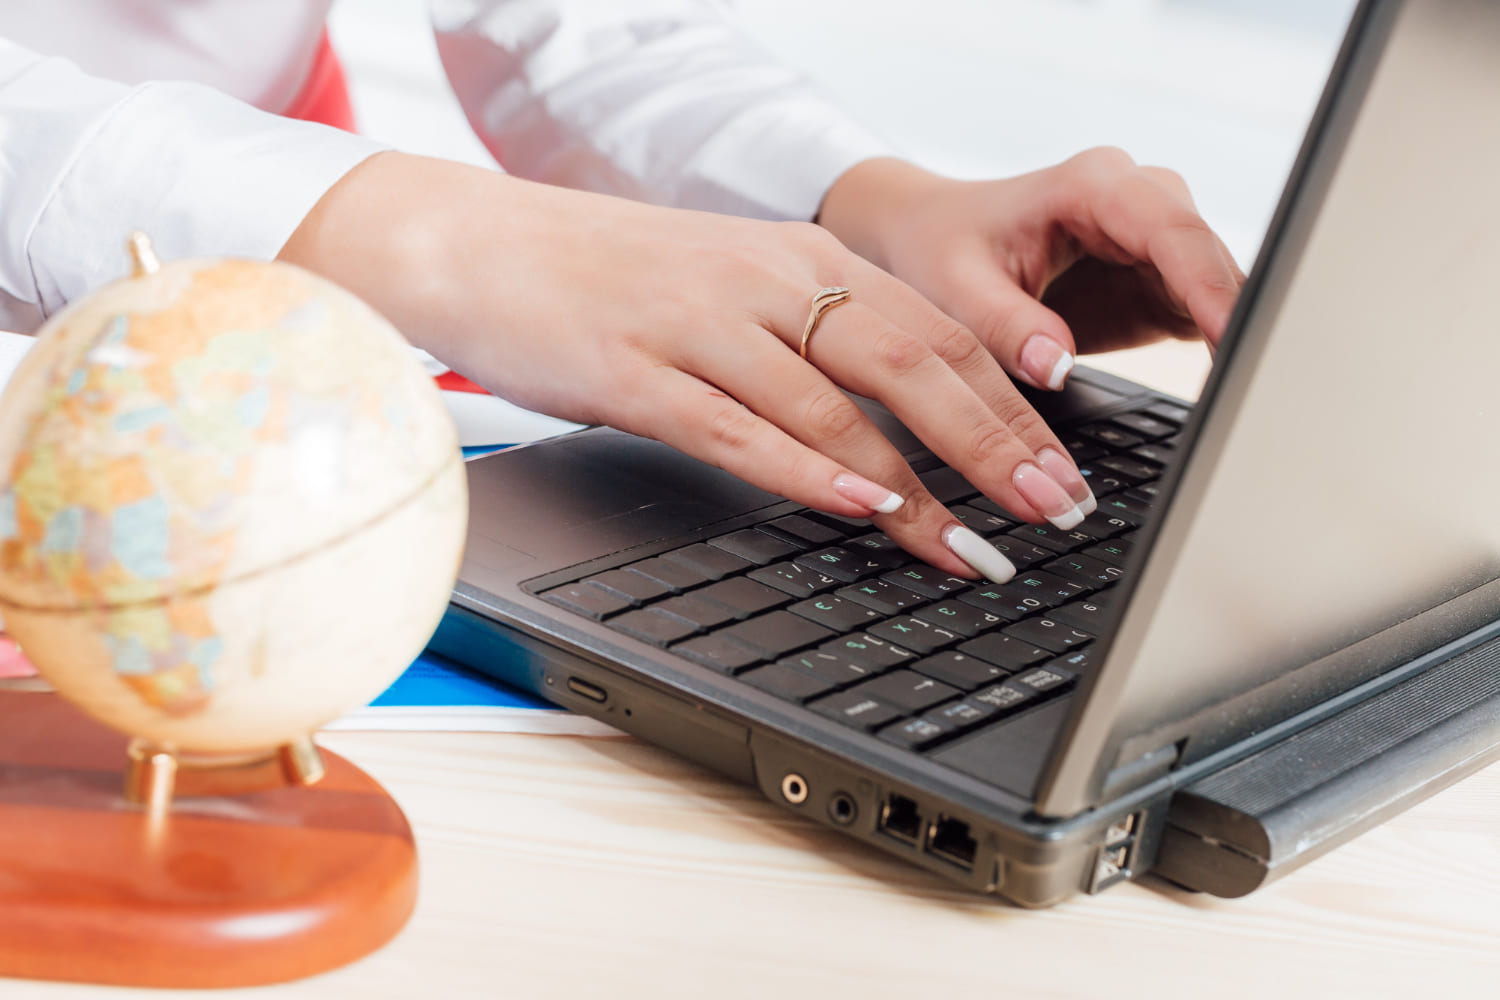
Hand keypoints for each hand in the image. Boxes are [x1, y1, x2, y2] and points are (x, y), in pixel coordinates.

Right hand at [279, 153, 1098, 581]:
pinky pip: (737, 428)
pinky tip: (858, 508)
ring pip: (836, 403)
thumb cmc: (614, 279)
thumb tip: (907, 425)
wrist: (482, 245)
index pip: (939, 329)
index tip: (1062, 468)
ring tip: (974, 545)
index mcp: (801, 259)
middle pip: (912, 361)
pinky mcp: (636, 372)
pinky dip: (806, 470)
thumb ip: (818, 341)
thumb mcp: (734, 291)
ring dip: (917, 484)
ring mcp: (700, 325)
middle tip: (1053, 512)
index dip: (1014, 404)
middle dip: (996, 444)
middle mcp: (765, 283)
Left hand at [816, 150, 1245, 390]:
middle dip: (1238, 316)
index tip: (1232, 334)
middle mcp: (1137, 203)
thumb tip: (1057, 367)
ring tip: (1245, 401)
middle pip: (1208, 256)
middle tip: (1254, 386)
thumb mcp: (956, 289)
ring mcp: (1153, 243)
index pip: (1168, 228)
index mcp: (1092, 186)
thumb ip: (1005, 326)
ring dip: (1234, 338)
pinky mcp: (1156, 284)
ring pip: (1217, 287)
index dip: (1207, 280)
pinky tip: (1224, 393)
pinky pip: (1203, 315)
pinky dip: (1216, 351)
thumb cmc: (940, 248)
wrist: (931, 241)